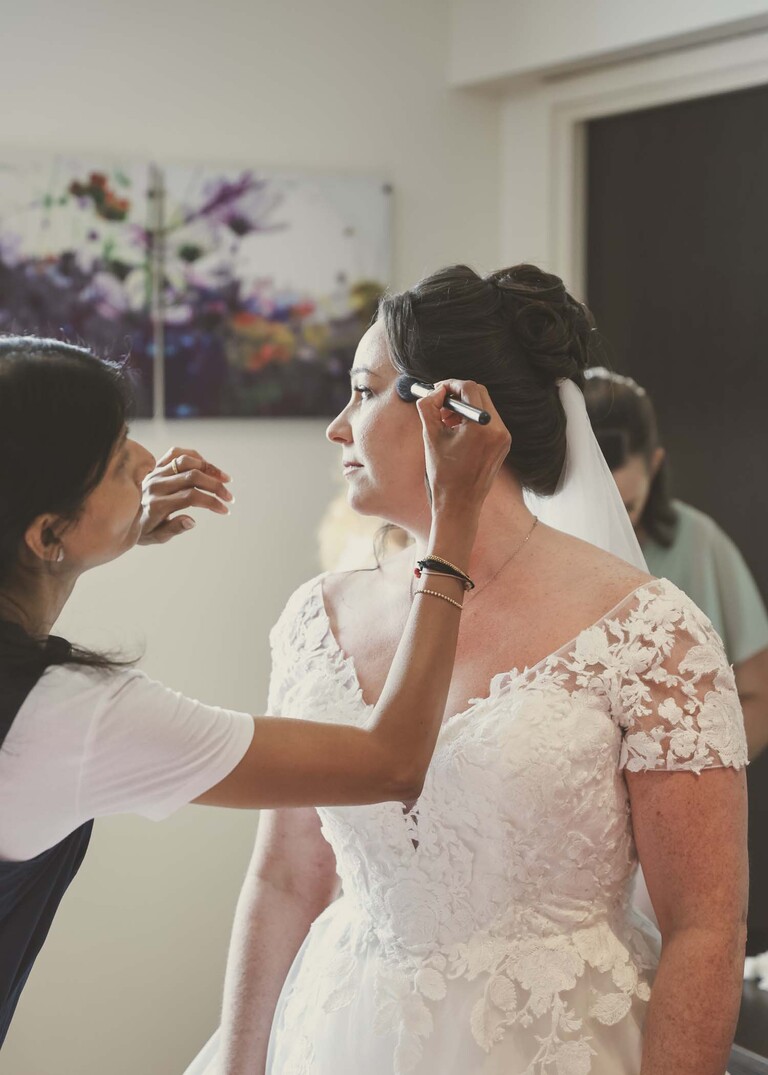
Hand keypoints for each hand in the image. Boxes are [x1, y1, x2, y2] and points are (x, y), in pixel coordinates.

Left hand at [138, 447, 233, 545]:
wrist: (120, 514)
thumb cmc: (142, 529)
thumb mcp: (156, 536)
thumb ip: (174, 529)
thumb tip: (192, 521)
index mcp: (157, 505)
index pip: (191, 497)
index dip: (212, 502)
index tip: (224, 510)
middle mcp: (156, 485)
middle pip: (192, 477)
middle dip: (215, 486)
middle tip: (229, 496)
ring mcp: (155, 473)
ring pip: (186, 462)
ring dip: (208, 468)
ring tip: (224, 479)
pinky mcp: (155, 465)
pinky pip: (176, 453)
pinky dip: (193, 456)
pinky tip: (205, 466)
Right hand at [415, 380, 509, 516]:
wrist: (459, 504)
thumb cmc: (443, 474)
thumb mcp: (430, 437)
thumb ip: (428, 408)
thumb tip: (434, 391)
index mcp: (482, 427)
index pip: (469, 388)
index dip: (450, 385)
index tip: (436, 391)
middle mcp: (498, 430)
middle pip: (479, 393)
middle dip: (457, 394)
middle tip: (440, 404)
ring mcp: (504, 438)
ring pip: (484, 406)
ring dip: (464, 407)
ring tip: (445, 422)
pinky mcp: (503, 444)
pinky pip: (489, 421)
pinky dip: (472, 419)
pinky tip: (457, 432)